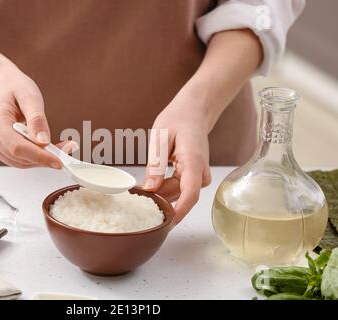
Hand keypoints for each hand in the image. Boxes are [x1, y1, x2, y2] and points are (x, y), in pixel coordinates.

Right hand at [0, 60, 75, 167]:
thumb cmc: (13, 87)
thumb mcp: (30, 96)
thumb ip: (37, 119)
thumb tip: (44, 141)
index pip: (18, 148)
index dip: (40, 157)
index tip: (59, 162)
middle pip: (21, 157)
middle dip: (46, 156)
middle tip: (69, 147)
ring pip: (20, 162)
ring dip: (42, 158)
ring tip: (60, 147)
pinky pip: (17, 160)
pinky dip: (34, 157)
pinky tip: (45, 147)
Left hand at [143, 86, 211, 222]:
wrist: (194, 112)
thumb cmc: (178, 119)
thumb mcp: (161, 138)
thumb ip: (156, 165)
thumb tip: (150, 189)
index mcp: (194, 161)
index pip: (190, 193)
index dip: (180, 210)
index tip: (168, 223)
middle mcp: (200, 172)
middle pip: (179, 195)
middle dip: (159, 199)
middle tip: (136, 196)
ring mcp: (199, 176)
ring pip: (177, 193)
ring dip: (160, 192)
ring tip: (142, 186)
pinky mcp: (194, 177)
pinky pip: (177, 188)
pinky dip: (163, 187)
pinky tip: (151, 183)